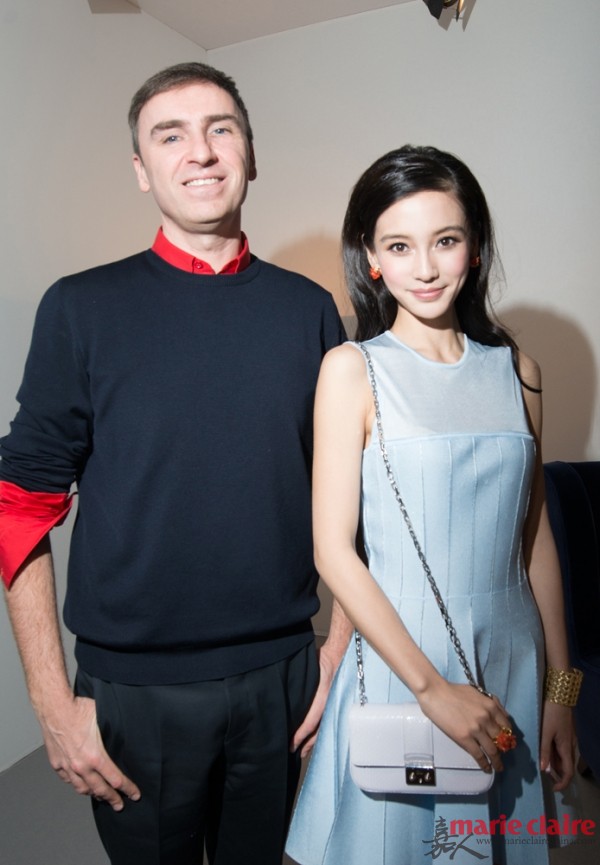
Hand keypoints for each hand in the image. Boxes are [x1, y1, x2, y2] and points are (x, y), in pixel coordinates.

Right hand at [41, 695, 140, 810]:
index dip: (128, 789)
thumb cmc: (80, 710)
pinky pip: (68, 779)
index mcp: (96, 757)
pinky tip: (81, 784)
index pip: (116, 780)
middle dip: (112, 799)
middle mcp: (81, 767)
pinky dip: (77, 783)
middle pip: (100, 790)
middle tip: (120, 805)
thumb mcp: (105, 720)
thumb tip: (127, 735)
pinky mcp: (56, 763)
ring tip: (101, 797)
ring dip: (93, 794)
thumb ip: (115, 734)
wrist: (55, 708)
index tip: (135, 794)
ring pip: (82, 788)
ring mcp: (67, 766)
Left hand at [291, 644, 338, 757]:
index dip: (300, 736)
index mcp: (322, 699)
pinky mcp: (333, 706)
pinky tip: (313, 736)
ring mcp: (332, 707)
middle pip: (317, 732)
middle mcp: (328, 706)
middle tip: (296, 753)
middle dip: (306, 744)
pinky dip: (319, 731)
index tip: (291, 745)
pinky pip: (325, 722)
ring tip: (303, 749)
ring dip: (313, 740)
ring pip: (322, 729)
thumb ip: (298, 685)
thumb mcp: (307, 672)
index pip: (310, 723)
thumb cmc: (322, 661)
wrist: (338, 656)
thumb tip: (280, 690)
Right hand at [419, 681, 512, 773]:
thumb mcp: (477, 692)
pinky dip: (485, 764)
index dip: (508, 736)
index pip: (506, 726)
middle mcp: (486, 718)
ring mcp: (476, 729)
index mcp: (490, 706)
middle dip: (503, 750)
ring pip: (492, 750)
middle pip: (501, 740)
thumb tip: (504, 716)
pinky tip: (487, 768)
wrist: (435, 693)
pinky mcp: (465, 738)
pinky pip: (479, 755)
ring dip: (497, 761)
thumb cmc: (453, 691)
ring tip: (498, 767)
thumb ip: (492, 702)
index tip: (507, 742)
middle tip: (503, 756)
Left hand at [540, 701, 574, 790]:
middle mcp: (569, 746)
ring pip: (562, 758)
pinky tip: (542, 752)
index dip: (562, 783)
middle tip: (542, 778)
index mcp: (566, 748)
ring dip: (554, 764)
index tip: (552, 788)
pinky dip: (552, 754)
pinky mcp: (563, 734)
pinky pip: (559, 749)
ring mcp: (567, 740)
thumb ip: (544, 751)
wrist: (559, 695)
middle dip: (556, 775)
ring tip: (540, 766)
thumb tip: (544, 770)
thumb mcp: (546, 732)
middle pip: (565, 766)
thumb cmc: (551, 714)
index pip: (568, 773)